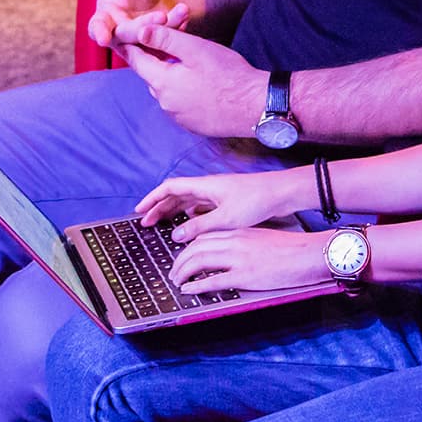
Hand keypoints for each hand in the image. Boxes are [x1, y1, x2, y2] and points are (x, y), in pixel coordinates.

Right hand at [65, 0, 191, 49]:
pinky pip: (170, 39)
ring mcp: (141, 44)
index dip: (99, 32)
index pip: (97, 28)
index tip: (102, 37)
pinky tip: (184, 11)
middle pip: (129, 35)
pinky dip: (178, 24)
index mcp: (104, 20)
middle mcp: (120, 36)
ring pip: (151, 39)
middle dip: (143, 27)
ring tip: (178, 11)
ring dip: (166, 26)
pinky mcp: (160, 47)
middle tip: (159, 17)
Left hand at [115, 21, 267, 138]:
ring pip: (167, 90)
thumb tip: (140, 32)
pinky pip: (181, 103)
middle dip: (158, 57)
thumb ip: (165, 39)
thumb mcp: (195, 48)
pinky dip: (185, 90)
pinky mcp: (194, 125)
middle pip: (153, 75)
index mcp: (162, 83)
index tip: (128, 36)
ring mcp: (180, 117)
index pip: (137, 62)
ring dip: (173, 74)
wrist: (256, 106)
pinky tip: (202, 81)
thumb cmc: (228, 75)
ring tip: (190, 60)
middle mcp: (166, 104)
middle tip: (171, 41)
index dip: (132, 46)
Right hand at [136, 168, 304, 240]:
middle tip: (147, 223)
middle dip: (159, 208)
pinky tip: (190, 224)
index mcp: (204, 186)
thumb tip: (176, 235)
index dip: (152, 199)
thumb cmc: (256, 201)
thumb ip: (199, 228)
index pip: (169, 188)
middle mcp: (208, 187)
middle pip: (176, 195)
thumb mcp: (225, 219)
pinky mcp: (227, 200)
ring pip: (188, 201)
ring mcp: (217, 193)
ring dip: (173, 211)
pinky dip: (190, 215)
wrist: (282, 193)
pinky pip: (201, 206)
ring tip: (162, 225)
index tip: (139, 211)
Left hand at [169, 228, 332, 293]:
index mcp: (239, 232)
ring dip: (182, 272)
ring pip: (198, 261)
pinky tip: (188, 290)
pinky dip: (196, 286)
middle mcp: (235, 242)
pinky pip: (212, 280)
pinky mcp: (245, 276)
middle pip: (195, 248)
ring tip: (176, 282)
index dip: (188, 248)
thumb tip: (229, 254)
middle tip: (173, 273)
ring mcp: (238, 259)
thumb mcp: (262, 239)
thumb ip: (244, 243)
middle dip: (179, 261)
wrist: (310, 253)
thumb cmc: (292, 248)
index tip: (182, 257)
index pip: (204, 237)